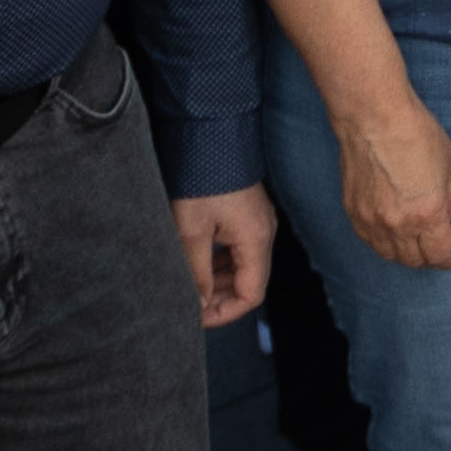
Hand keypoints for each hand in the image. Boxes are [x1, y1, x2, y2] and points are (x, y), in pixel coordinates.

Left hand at [171, 186, 276, 328]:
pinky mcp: (247, 213)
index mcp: (256, 240)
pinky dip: (220, 262)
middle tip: (187, 304)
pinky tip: (198, 264)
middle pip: (249, 282)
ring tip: (188, 286)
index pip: (251, 295)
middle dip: (218, 298)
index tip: (195, 317)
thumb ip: (195, 272)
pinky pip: (238, 249)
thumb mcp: (190, 230)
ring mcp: (257, 222)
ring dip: (217, 281)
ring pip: (242, 266)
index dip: (223, 312)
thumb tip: (196, 304)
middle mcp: (264, 233)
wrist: (210, 134)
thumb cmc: (202, 178)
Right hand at [326, 86, 450, 269]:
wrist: (373, 116)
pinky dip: (384, 244)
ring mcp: (372, 221)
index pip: (440, 254)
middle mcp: (398, 224)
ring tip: (418, 243)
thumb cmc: (415, 133)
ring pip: (391, 256)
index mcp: (427, 214)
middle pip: (416, 260)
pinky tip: (394, 234)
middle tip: (439, 248)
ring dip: (407, 255)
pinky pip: (370, 241)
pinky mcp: (353, 212)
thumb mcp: (449, 165)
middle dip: (431, 258)